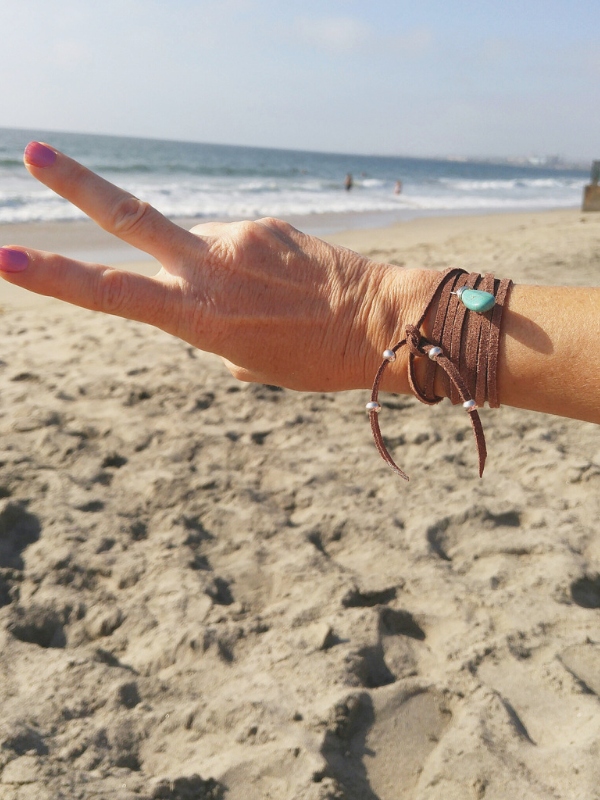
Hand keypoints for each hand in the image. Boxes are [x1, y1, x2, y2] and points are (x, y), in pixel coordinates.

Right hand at [0, 142, 430, 392]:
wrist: (383, 322)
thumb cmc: (314, 358)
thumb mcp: (247, 361)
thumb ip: (211, 326)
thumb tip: (206, 298)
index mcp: (199, 316)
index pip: (111, 293)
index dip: (55, 278)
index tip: (9, 257)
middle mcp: (210, 268)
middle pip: (129, 217)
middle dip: (76, 185)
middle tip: (35, 152)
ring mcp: (241, 237)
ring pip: (201, 243)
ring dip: (216, 268)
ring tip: (268, 299)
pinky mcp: (269, 221)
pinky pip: (241, 241)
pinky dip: (249, 262)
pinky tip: (286, 283)